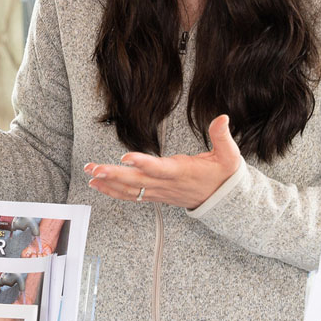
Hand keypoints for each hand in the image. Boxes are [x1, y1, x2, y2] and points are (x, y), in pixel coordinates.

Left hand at [83, 115, 241, 210]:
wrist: (224, 203)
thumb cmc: (224, 177)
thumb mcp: (230, 156)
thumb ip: (222, 137)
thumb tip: (222, 118)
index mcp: (181, 172)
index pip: (160, 169)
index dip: (143, 163)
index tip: (126, 157)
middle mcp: (166, 184)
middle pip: (137, 181)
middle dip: (114, 175)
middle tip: (94, 169)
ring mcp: (159, 192)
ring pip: (130, 189)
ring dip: (108, 182)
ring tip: (90, 174)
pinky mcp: (155, 195)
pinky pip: (131, 195)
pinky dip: (113, 191)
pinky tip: (97, 185)